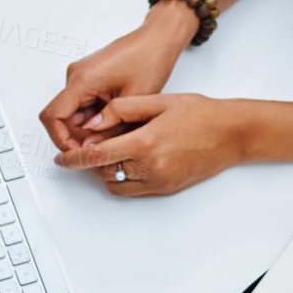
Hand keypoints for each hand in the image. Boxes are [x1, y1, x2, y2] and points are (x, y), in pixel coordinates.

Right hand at [39, 5, 194, 152]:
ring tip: (114, 133)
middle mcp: (76, 76)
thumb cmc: (150, 60)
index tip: (78, 153)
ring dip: (87, 129)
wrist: (158, 39)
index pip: (52, 117)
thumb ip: (109, 130)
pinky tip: (115, 122)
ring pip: (72, 113)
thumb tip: (92, 150)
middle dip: (77, 138)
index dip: (61, 140)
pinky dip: (94, 118)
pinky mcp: (89, 78)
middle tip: (101, 149)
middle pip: (60, 117)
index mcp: (82, 80)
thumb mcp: (132, 102)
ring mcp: (81, 77)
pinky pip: (82, 105)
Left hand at [53, 93, 245, 195]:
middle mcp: (151, 167)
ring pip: (115, 184)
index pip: (97, 156)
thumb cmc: (200, 113)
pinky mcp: (166, 189)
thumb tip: (93, 123)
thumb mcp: (158, 101)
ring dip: (103, 172)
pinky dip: (120, 180)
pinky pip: (131, 191)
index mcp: (146, 143)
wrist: (232, 134)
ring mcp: (159, 181)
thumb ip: (122, 110)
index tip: (60, 158)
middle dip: (87, 163)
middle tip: (82, 149)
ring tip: (103, 155)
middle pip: (103, 171)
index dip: (73, 158)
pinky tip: (122, 163)